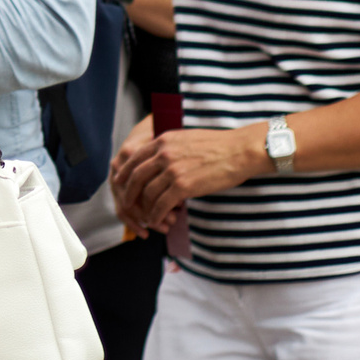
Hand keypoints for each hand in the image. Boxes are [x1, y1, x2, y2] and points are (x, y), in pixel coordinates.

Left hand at [112, 124, 264, 234]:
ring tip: (147, 216)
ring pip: (148, 193)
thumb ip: (170, 148)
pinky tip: (156, 220)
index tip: (120, 181)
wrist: (239, 151)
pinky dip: (156, 215)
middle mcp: (164, 154)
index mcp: (164, 141)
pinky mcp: (182, 186)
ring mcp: (172, 170)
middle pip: (136, 177)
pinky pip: (161, 204)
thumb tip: (160, 160)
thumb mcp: (187, 138)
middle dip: (129, 193)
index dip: (125, 172)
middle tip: (127, 203)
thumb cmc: (219, 146)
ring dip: (145, 208)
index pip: (135, 158)